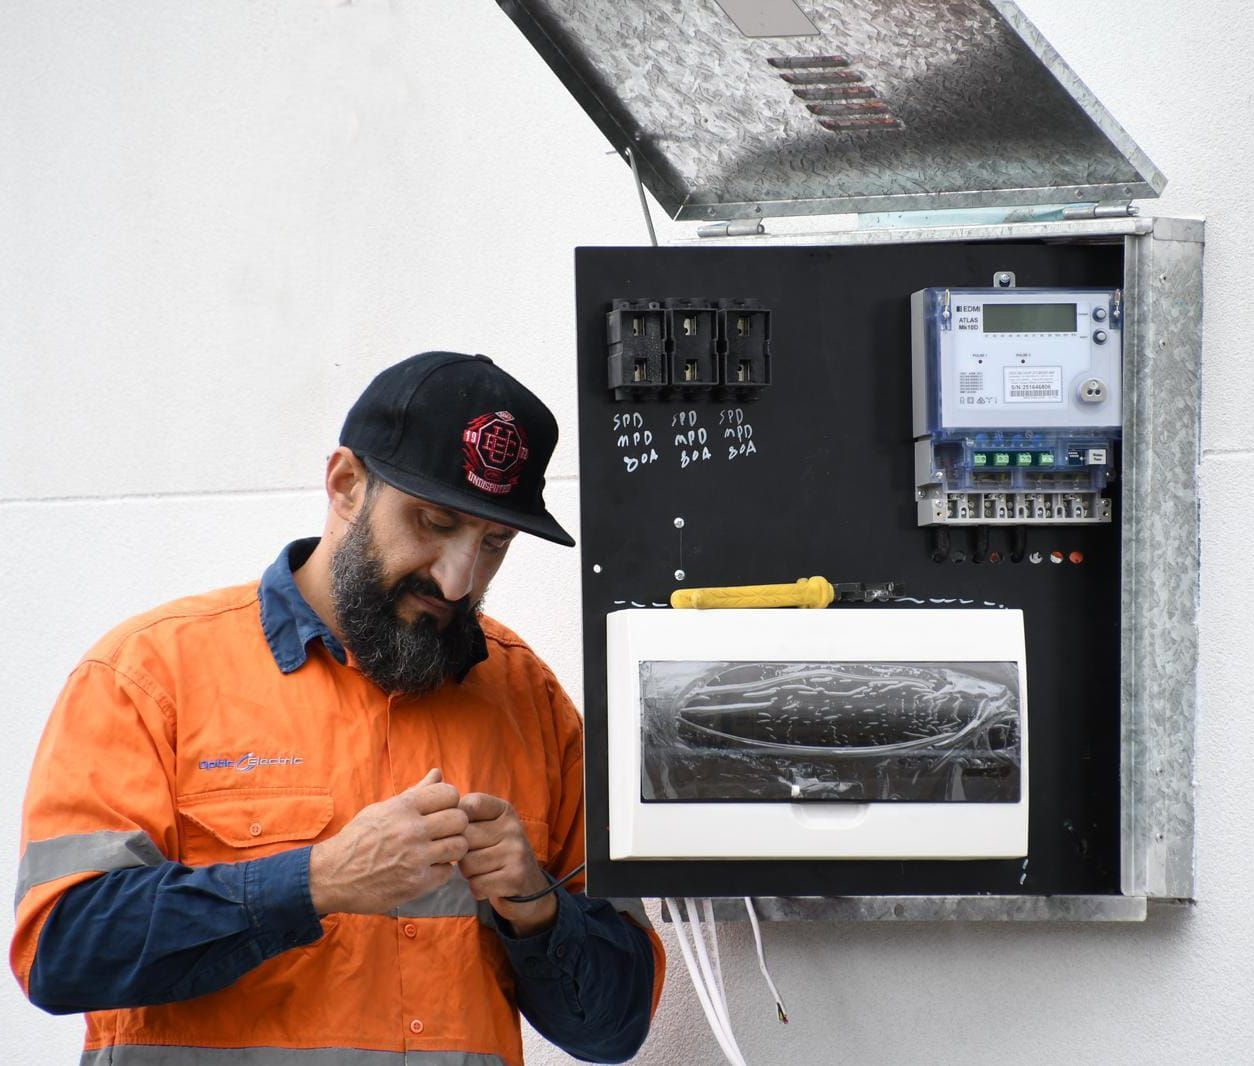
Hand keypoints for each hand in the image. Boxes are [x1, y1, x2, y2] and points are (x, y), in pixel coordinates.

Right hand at [309, 769, 468, 914]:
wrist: (332, 875)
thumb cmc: (357, 839)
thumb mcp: (382, 809)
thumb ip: (415, 792)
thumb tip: (438, 773)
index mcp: (403, 807)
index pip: (449, 793)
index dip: (449, 801)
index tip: (442, 811)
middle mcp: (412, 830)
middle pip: (460, 819)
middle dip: (455, 825)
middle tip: (443, 833)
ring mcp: (416, 858)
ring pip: (460, 846)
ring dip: (452, 848)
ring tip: (438, 851)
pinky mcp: (417, 883)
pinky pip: (448, 872)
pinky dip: (440, 871)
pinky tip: (427, 868)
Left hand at [457, 792, 556, 936]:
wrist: (529, 888)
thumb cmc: (495, 853)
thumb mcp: (487, 826)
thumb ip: (463, 811)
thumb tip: (432, 780)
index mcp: (504, 810)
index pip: (467, 806)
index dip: (458, 825)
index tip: (466, 835)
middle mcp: (513, 827)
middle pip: (463, 839)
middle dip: (462, 853)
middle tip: (475, 857)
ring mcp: (516, 852)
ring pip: (468, 864)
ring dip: (469, 873)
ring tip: (483, 871)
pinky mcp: (515, 877)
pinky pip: (477, 884)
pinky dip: (477, 888)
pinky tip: (489, 884)